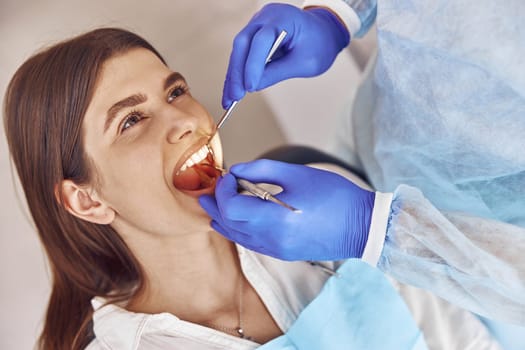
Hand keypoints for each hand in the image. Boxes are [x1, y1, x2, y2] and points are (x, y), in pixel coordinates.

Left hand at [199, 159, 374, 260]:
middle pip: (228, 224)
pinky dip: (237, 229)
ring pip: (236, 236)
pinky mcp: (282, 253)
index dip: (223, 190)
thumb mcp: (298, 175)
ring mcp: (276, 250)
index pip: (231, 207)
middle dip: (215, 204)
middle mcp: (271, 240)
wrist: (362, 227)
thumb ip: (262, 171)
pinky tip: (235, 219)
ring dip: (223, 218)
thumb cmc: (335, 197)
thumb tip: (237, 170)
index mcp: (276, 219)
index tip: (228, 175)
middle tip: (210, 188)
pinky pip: (249, 242)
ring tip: (214, 203)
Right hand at [222, 3, 349, 108]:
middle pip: (243, 43)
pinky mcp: (254, 34)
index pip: (262, 40)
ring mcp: (258, 24)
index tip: (250, 87)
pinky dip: (238, 73)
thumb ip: (278, 72)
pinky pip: (242, 54)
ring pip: (239, 50)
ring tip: (230, 99)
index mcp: (284, 17)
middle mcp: (267, 17)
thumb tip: (253, 86)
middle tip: (235, 96)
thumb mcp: (304, 63)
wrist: (323, 32)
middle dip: (237, 72)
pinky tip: (232, 90)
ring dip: (234, 75)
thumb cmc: (319, 44)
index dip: (253, 64)